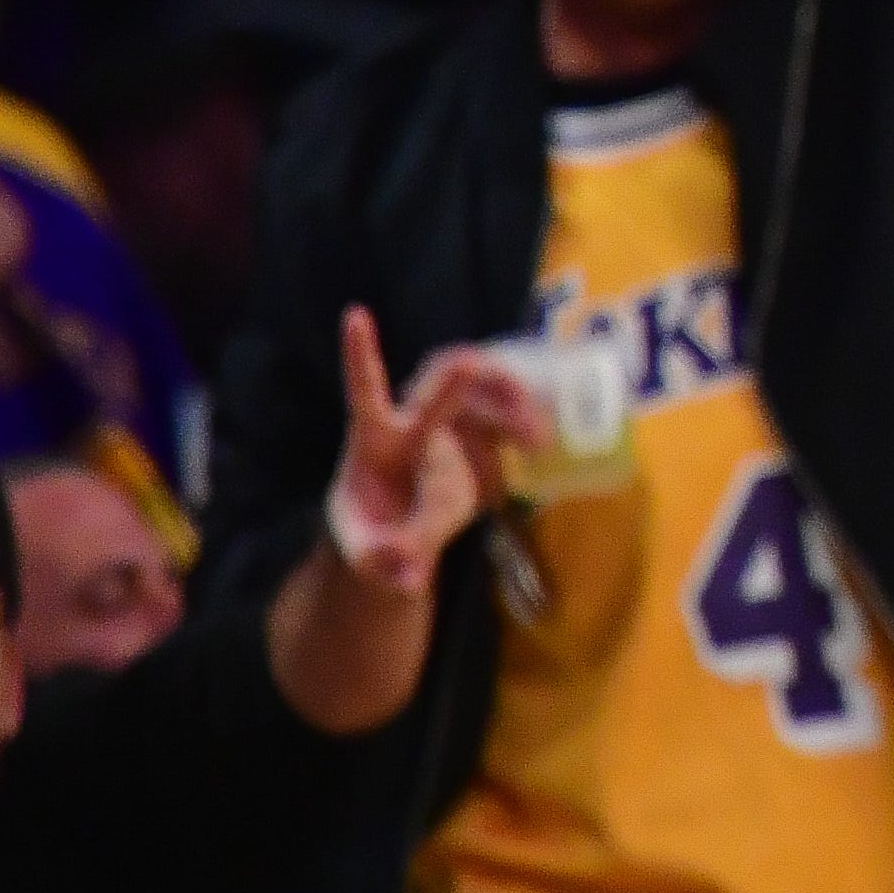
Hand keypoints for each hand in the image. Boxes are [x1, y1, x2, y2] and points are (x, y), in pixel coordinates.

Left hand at [325, 308, 545, 597]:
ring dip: (506, 407)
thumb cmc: (373, 537)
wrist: (401, 540)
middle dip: (459, 380)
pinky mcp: (478, 441)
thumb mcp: (370, 554)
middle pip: (434, 388)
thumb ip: (387, 563)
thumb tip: (407, 580)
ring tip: (534, 436)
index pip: (365, 391)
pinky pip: (503, 419)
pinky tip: (539, 443)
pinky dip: (523, 424)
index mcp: (372, 441)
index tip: (354, 313)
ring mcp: (448, 428)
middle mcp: (411, 422)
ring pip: (480, 399)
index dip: (361, 354)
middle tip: (478, 369)